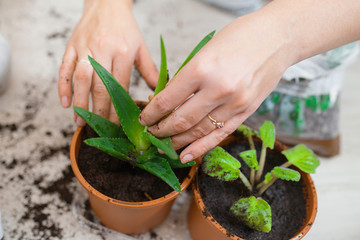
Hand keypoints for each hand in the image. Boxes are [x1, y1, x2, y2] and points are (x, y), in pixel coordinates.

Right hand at [58, 0, 157, 125]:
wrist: (106, 2)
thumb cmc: (125, 27)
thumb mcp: (141, 47)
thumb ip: (149, 70)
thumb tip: (159, 92)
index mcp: (123, 52)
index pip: (120, 86)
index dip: (118, 107)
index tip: (118, 124)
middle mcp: (103, 50)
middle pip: (100, 86)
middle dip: (99, 110)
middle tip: (99, 128)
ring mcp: (85, 48)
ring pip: (80, 79)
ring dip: (80, 102)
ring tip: (79, 122)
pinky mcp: (71, 46)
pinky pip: (64, 68)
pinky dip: (63, 86)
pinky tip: (65, 102)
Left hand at [139, 8, 296, 162]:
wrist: (278, 37)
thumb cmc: (241, 37)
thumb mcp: (205, 50)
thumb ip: (187, 76)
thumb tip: (167, 99)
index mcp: (202, 68)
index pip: (167, 100)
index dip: (151, 113)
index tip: (144, 117)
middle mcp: (218, 89)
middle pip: (181, 120)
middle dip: (161, 130)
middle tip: (151, 133)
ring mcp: (234, 104)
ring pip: (198, 131)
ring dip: (177, 141)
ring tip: (164, 145)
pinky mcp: (246, 113)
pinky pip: (219, 136)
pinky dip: (201, 148)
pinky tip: (186, 156)